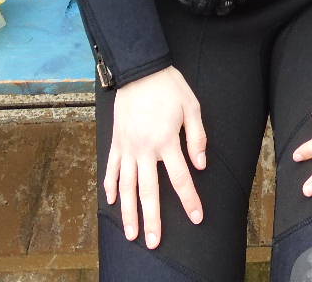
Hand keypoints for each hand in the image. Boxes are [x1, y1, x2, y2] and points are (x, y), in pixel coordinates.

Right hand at [103, 66, 206, 248]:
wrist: (139, 69)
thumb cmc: (168, 87)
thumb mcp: (191, 107)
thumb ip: (196, 138)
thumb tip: (200, 165)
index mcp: (166, 140)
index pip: (180, 178)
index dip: (189, 199)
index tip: (196, 217)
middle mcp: (144, 148)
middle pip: (149, 191)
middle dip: (152, 219)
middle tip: (153, 242)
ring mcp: (127, 146)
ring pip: (127, 186)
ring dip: (128, 211)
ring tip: (130, 233)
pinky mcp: (116, 141)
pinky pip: (112, 167)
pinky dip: (111, 185)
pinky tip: (111, 201)